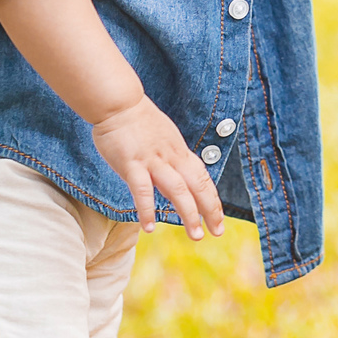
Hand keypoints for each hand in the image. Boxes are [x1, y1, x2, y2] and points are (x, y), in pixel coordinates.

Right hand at [92, 95, 224, 239]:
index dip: (212, 199)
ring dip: (188, 213)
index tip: (219, 218)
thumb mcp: (163, 138)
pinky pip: (142, 190)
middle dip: (210, 210)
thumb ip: (171, 158)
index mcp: (179, 151)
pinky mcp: (132, 163)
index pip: (202, 178)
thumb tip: (177, 178)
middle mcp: (171, 157)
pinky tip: (149, 227)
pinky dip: (147, 209)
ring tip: (195, 234)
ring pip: (177, 189)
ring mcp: (152, 160)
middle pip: (197, 185)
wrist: (118, 103)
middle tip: (217, 232)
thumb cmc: (137, 120)